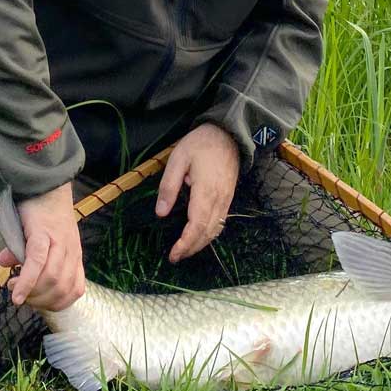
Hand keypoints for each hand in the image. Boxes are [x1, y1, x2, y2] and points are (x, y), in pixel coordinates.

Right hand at [0, 182, 84, 310]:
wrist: (44, 183)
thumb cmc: (42, 210)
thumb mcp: (40, 237)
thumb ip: (27, 255)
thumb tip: (4, 263)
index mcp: (74, 255)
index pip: (75, 291)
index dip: (56, 303)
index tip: (36, 302)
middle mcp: (71, 251)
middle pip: (62, 289)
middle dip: (40, 301)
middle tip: (22, 296)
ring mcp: (59, 242)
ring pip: (52, 279)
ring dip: (32, 292)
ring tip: (15, 287)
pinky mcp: (43, 234)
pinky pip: (38, 263)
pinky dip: (27, 282)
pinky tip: (16, 292)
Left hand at [155, 123, 239, 262]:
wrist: (228, 133)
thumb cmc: (200, 143)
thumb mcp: (178, 159)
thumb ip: (169, 186)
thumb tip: (161, 213)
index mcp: (205, 191)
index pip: (196, 225)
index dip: (185, 243)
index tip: (173, 254)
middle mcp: (219, 199)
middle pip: (207, 232)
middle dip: (191, 248)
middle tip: (175, 257)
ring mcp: (226, 199)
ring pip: (216, 230)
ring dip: (200, 244)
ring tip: (184, 251)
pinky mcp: (229, 197)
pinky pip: (221, 222)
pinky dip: (210, 234)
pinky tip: (199, 236)